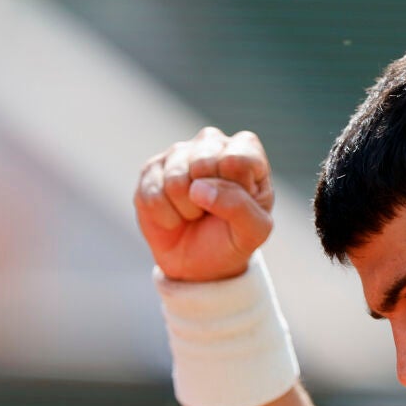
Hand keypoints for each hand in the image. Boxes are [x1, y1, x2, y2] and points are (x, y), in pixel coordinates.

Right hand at [135, 127, 274, 281]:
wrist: (199, 262)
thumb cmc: (233, 238)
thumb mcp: (254, 231)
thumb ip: (240, 207)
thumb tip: (198, 188)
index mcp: (246, 150)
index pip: (237, 161)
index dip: (235, 192)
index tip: (239, 206)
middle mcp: (212, 143)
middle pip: (203, 164)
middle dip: (208, 201)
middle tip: (213, 211)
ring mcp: (179, 153)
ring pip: (176, 181)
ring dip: (187, 210)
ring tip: (195, 214)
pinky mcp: (151, 170)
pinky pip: (153, 196)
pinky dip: (166, 218)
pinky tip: (175, 216)